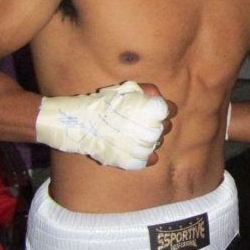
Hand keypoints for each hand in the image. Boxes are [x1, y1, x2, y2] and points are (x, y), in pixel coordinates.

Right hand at [36, 81, 173, 169]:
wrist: (79, 123)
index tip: (154, 110)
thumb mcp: (124, 90)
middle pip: (166, 127)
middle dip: (157, 124)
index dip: (164, 109)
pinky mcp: (134, 159)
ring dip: (151, 139)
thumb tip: (156, 95)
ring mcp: (144, 146)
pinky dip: (146, 156)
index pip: (170, 110)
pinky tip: (136, 149)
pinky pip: (150, 159)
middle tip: (142, 122)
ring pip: (158, 143)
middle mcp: (153, 128)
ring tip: (135, 134)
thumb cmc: (101, 103)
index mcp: (153, 110)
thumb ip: (145, 91)